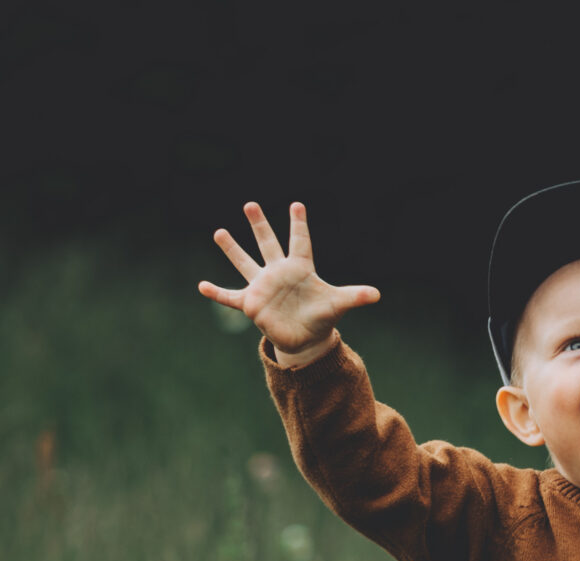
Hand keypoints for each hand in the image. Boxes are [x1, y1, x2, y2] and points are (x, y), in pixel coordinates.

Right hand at [197, 201, 380, 367]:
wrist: (305, 336)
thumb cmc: (321, 316)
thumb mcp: (338, 304)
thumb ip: (355, 296)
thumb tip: (377, 294)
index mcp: (300, 268)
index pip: (300, 242)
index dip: (299, 224)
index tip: (298, 205)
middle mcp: (278, 272)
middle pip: (268, 243)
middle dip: (260, 225)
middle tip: (251, 204)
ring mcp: (263, 286)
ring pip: (245, 263)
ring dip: (233, 249)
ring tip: (219, 232)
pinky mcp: (252, 304)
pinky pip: (231, 296)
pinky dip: (217, 293)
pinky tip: (202, 286)